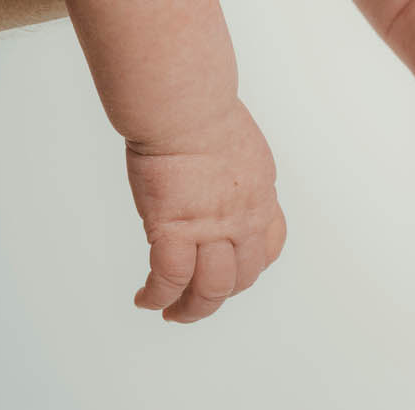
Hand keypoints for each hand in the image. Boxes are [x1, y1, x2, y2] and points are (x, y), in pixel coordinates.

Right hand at [127, 99, 285, 323]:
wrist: (184, 103)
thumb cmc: (200, 108)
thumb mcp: (238, 144)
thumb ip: (233, 174)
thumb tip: (216, 181)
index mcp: (260, 191)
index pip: (270, 246)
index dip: (251, 266)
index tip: (231, 271)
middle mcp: (244, 216)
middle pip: (242, 277)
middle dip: (219, 296)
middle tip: (195, 302)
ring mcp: (211, 226)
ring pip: (211, 291)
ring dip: (191, 310)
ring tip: (171, 312)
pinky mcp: (175, 229)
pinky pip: (170, 281)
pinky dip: (157, 297)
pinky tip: (144, 298)